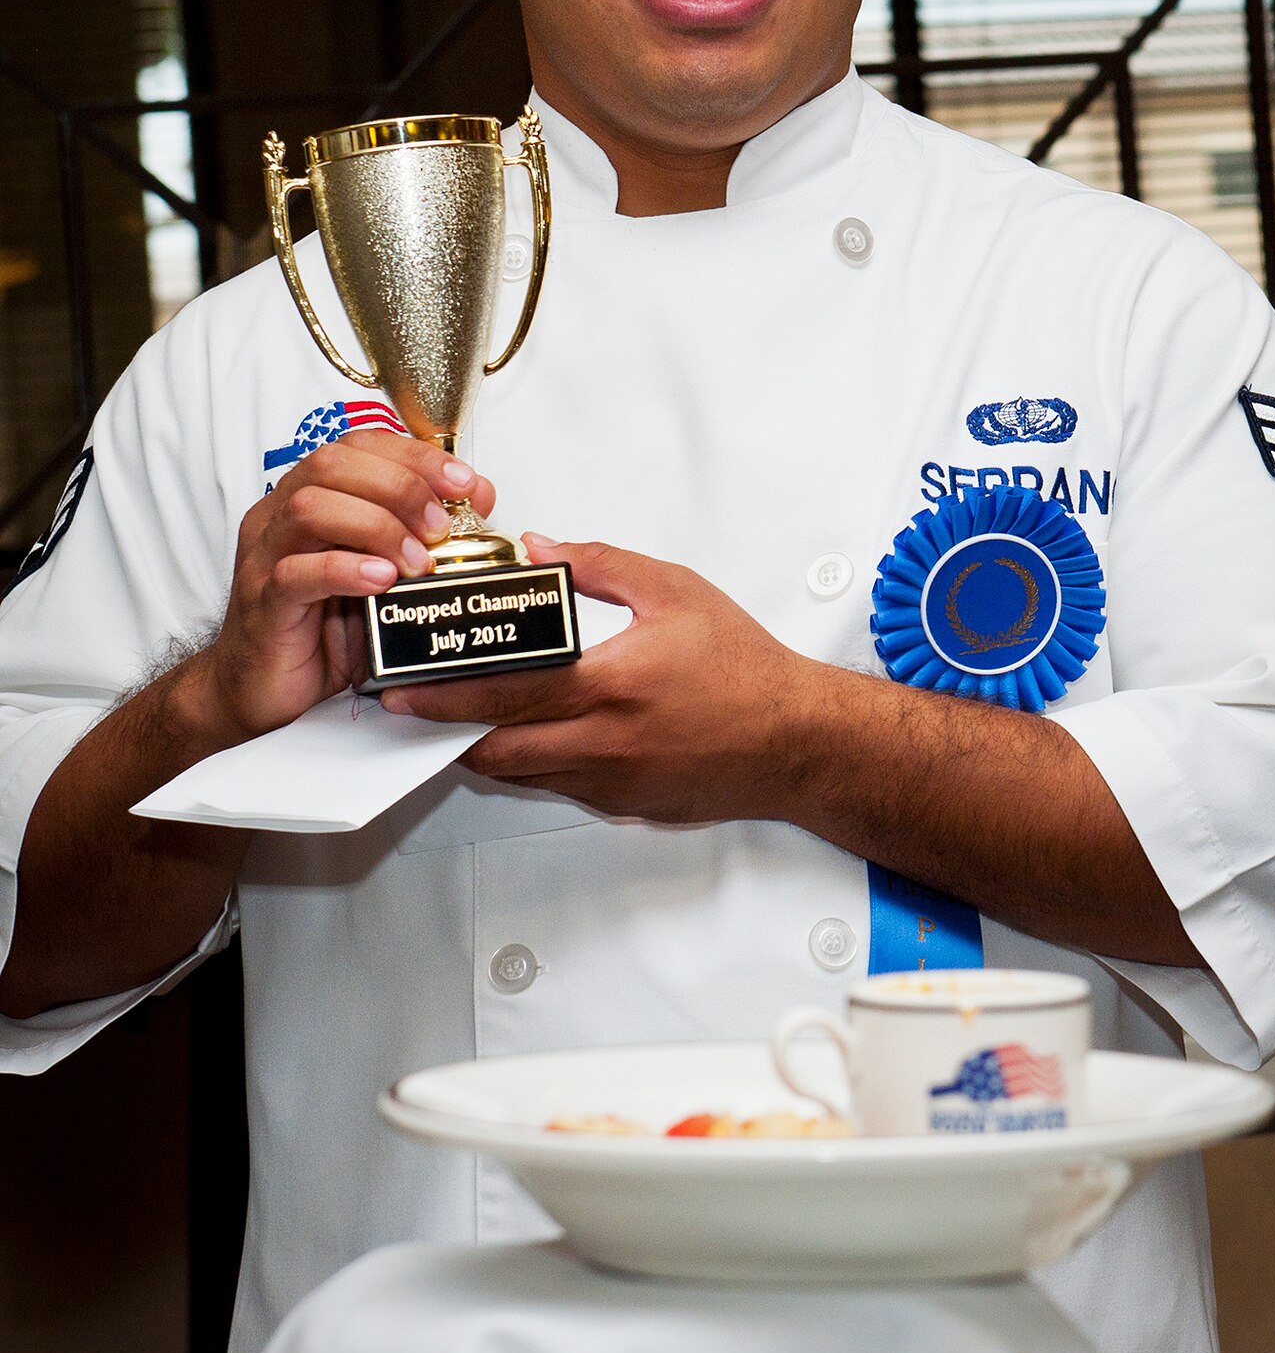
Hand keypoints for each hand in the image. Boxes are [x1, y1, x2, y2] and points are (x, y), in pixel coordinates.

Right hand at [188, 433, 495, 744]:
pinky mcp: (263, 604)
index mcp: (310, 496)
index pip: (359, 445)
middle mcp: (281, 516)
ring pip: (310, 508)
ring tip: (416, 560)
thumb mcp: (382, 574)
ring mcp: (266, 557)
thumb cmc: (322, 628)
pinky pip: (296, 573)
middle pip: (333, 464)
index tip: (465, 485)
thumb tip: (477, 500)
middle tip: (440, 527)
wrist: (262, 689)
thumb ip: (420, 535)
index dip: (416, 457)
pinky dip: (345, 570)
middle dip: (400, 486)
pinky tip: (382, 580)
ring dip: (376, 525)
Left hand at [382, 538, 826, 824]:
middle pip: (495, 746)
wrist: (792, 739)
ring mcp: (610, 781)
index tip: (405, 683)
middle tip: (404, 704)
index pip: (507, 692)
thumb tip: (541, 548)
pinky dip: (526, 761)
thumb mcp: (675, 592)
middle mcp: (605, 742)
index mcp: (613, 683)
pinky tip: (518, 732)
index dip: (446, 693)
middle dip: (441, 728)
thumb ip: (600, 565)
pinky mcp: (619, 804)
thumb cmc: (741, 665)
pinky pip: (553, 784)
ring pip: (518, 772)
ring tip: (450, 715)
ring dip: (480, 746)